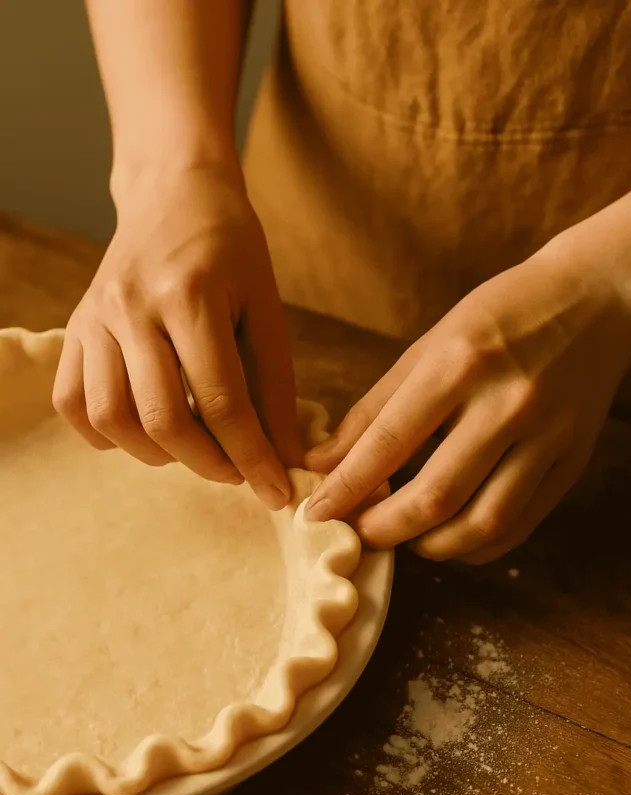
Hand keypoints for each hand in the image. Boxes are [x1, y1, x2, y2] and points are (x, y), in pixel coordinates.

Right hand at [53, 164, 300, 509]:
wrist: (173, 194)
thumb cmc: (230, 250)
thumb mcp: (267, 308)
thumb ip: (275, 386)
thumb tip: (285, 457)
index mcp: (191, 295)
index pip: (222, 400)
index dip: (253, 457)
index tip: (277, 492)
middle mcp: (133, 307)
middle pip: (163, 418)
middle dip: (209, 464)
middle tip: (237, 472)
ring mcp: (95, 318)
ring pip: (112, 418)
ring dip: (158, 454)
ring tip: (193, 448)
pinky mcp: (75, 329)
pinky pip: (73, 404)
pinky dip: (107, 434)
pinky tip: (144, 431)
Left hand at [305, 243, 630, 561]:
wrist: (597, 301)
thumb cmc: (501, 318)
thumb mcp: (429, 346)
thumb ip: (374, 409)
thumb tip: (322, 465)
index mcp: (459, 363)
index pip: (388, 443)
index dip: (346, 488)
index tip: (315, 514)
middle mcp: (506, 402)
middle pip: (435, 496)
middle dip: (384, 529)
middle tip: (359, 534)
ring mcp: (547, 436)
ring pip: (482, 523)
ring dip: (431, 547)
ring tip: (405, 539)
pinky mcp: (573, 462)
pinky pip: (519, 526)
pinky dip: (477, 547)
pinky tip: (451, 538)